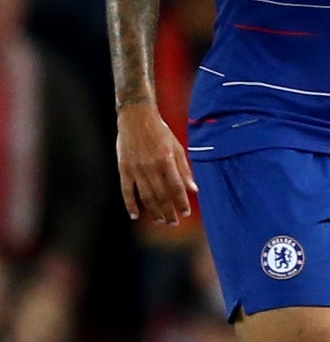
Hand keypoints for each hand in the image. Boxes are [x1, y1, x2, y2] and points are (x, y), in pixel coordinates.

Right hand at [116, 104, 196, 225]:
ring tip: (161, 221)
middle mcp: (151, 166)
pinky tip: (136, 215)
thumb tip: (194, 190)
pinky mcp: (123, 168)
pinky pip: (126, 190)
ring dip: (154, 211)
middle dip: (169, 211)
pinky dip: (130, 204)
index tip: (186, 213)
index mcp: (166, 160)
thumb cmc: (160, 132)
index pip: (176, 187)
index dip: (182, 202)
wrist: (136, 118)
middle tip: (174, 223)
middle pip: (161, 195)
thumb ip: (185, 169)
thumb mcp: (177, 148)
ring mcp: (135, 168)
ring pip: (145, 196)